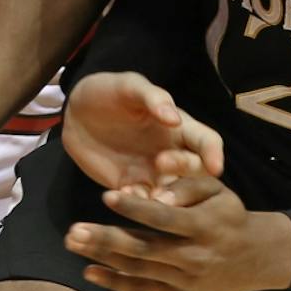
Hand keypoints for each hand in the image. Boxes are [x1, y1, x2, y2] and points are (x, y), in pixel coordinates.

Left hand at [63, 72, 223, 191]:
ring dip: (166, 198)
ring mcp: (154, 172)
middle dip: (185, 173)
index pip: (207, 142)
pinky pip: (143, 202)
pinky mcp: (133, 186)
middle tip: (160, 163)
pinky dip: (138, 204)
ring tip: (149, 196)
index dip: (214, 154)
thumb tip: (174, 118)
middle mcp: (174, 152)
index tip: (215, 167)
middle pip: (196, 171)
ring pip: (173, 193)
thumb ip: (152, 98)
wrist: (75, 113)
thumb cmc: (107, 92)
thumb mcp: (128, 86)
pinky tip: (122, 194)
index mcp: (179, 127)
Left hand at [65, 172, 290, 290]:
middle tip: (74, 231)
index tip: (106, 196)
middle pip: (144, 248)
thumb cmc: (230, 216)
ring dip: (103, 258)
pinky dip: (116, 283)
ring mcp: (187, 281)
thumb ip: (188, 185)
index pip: (164, 218)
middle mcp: (195, 256)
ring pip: (139, 270)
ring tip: (74, 243)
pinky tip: (90, 271)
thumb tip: (157, 196)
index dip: (135, 208)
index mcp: (205, 227)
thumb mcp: (219, 191)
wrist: (256, 258)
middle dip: (106, 239)